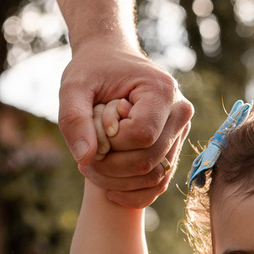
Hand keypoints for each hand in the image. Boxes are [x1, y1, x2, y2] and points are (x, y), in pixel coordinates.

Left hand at [58, 39, 193, 207]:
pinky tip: (110, 191)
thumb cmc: (93, 69)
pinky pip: (160, 183)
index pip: (141, 135)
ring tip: (93, 169)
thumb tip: (85, 158)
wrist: (111, 59)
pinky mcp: (173, 147)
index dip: (111, 143)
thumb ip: (74, 118)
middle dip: (112, 167)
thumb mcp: (74, 86)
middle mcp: (180, 112)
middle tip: (84, 161)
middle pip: (150, 160)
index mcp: (162, 91)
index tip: (92, 131)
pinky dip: (135, 194)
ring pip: (156, 176)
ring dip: (120, 183)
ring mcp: (180, 132)